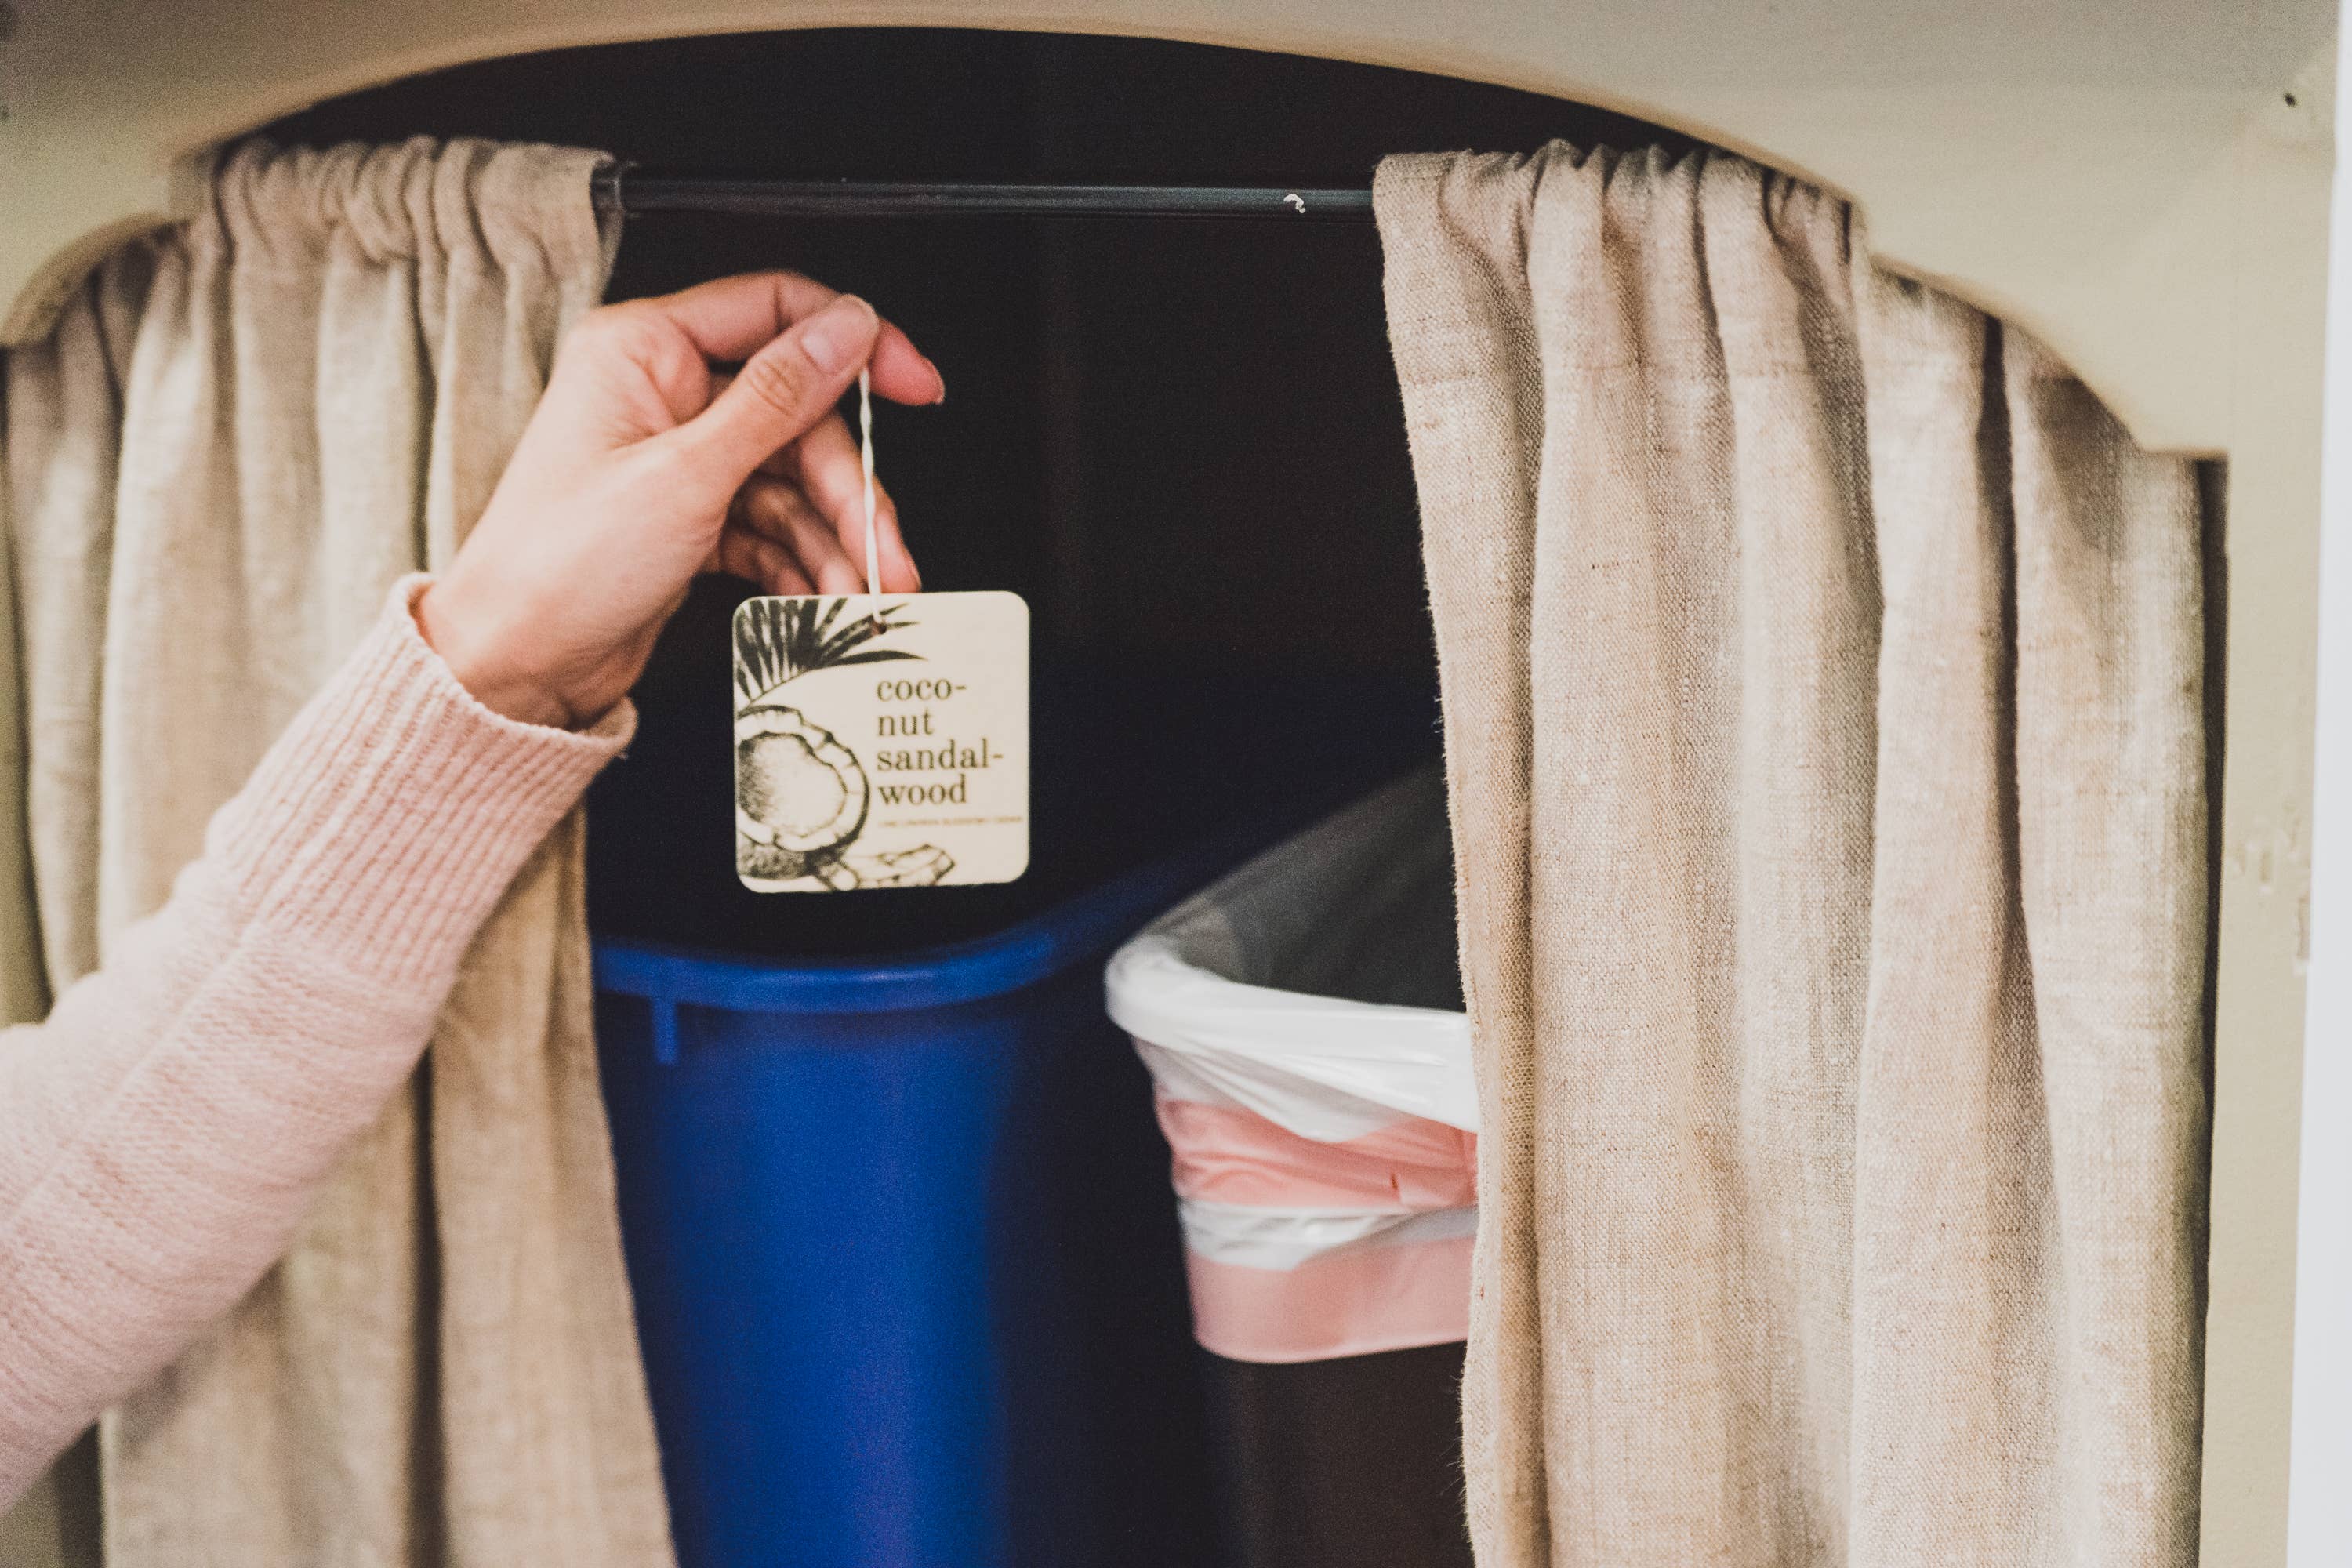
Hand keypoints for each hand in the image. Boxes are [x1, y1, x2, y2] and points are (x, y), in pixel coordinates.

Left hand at [416, 272, 944, 728]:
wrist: (513, 666)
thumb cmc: (558, 566)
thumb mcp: (685, 473)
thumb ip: (778, 396)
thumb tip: (844, 328)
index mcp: (646, 350)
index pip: (776, 313)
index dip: (856, 345)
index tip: (913, 384)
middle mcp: (664, 394)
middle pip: (801, 418)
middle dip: (849, 492)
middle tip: (881, 550)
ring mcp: (680, 458)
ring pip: (795, 481)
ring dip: (834, 542)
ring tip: (854, 596)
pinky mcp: (691, 516)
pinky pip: (773, 525)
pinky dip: (801, 564)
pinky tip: (815, 598)